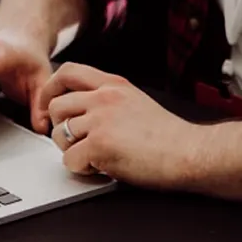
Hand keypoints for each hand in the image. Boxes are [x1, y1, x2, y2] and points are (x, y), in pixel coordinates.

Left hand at [40, 64, 200, 187]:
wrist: (190, 153)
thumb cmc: (171, 137)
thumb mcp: (138, 103)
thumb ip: (110, 101)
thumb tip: (84, 113)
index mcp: (114, 85)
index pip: (68, 72)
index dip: (52, 89)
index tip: (51, 107)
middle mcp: (104, 98)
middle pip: (57, 105)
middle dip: (60, 127)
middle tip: (76, 143)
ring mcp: (101, 120)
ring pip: (59, 133)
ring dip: (70, 150)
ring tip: (94, 157)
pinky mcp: (100, 145)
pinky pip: (69, 160)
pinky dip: (82, 169)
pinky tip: (101, 168)